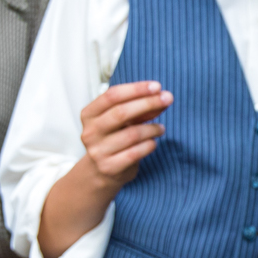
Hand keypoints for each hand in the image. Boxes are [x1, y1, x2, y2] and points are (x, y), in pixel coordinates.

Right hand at [36, 80, 174, 257]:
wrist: (101, 172)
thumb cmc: (115, 138)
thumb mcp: (123, 121)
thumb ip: (140, 108)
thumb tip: (163, 97)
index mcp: (89, 114)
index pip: (112, 95)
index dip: (136, 89)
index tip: (157, 86)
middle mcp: (89, 132)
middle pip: (121, 113)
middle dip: (148, 103)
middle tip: (168, 99)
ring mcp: (98, 151)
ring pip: (131, 134)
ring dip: (152, 128)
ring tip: (161, 128)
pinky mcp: (109, 167)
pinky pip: (135, 153)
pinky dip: (149, 145)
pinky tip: (154, 142)